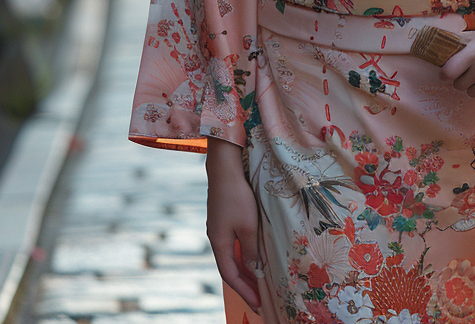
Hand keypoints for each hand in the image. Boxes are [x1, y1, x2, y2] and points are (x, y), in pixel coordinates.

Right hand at [206, 138, 261, 314]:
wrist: (224, 170)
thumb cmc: (237, 197)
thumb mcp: (248, 226)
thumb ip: (251, 249)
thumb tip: (254, 269)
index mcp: (219, 244)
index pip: (231, 276)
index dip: (244, 291)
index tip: (257, 304)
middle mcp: (215, 239)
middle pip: (229, 268)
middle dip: (244, 285)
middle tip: (259, 299)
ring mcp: (217, 229)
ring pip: (231, 257)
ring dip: (243, 270)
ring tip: (258, 282)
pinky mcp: (222, 220)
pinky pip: (232, 245)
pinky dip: (242, 256)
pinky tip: (251, 256)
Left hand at [440, 25, 474, 98]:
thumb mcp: (472, 37)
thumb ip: (455, 43)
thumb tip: (435, 48)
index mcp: (473, 53)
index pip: (448, 73)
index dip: (444, 74)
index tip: (445, 73)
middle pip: (458, 85)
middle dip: (459, 79)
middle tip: (465, 70)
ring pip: (470, 93)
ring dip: (470, 85)